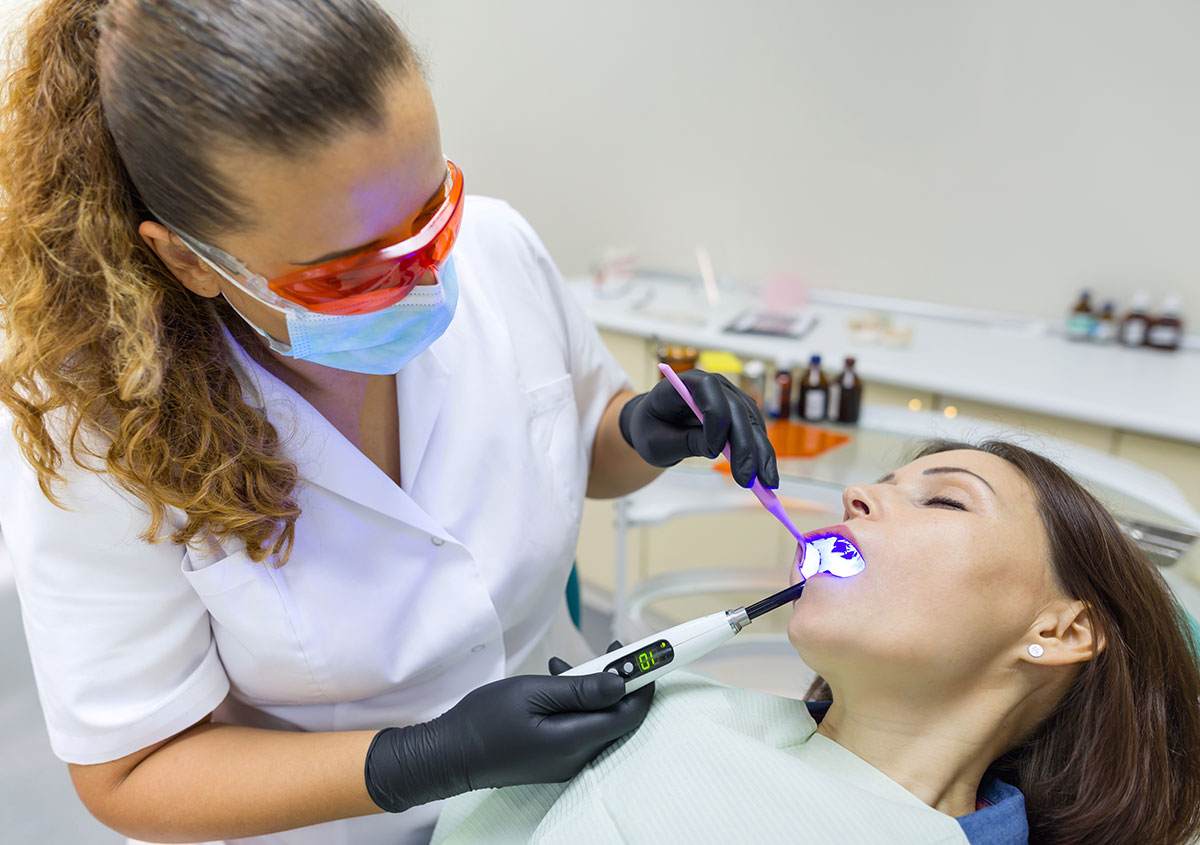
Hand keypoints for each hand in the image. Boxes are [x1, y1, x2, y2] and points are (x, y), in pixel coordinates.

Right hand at [364, 645, 653, 812]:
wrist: (448, 754)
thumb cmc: (484, 720)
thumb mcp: (532, 693)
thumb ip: (580, 690)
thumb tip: (622, 683)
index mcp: (574, 741)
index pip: (629, 713)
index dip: (644, 683)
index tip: (649, 654)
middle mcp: (576, 756)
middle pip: (618, 717)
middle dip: (619, 681)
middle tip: (612, 649)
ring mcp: (565, 760)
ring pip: (599, 720)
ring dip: (594, 689)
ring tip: (568, 664)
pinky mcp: (554, 757)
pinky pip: (581, 727)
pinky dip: (578, 702)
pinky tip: (557, 681)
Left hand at [618, 368, 778, 487]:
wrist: (656, 425)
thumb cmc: (651, 429)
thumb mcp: (657, 442)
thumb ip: (684, 443)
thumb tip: (715, 450)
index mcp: (686, 383)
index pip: (708, 390)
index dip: (715, 418)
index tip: (714, 452)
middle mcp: (713, 385)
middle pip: (736, 410)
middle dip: (745, 446)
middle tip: (747, 479)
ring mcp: (730, 397)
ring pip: (752, 422)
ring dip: (761, 453)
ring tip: (765, 484)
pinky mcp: (740, 413)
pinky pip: (756, 431)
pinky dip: (761, 452)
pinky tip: (764, 475)